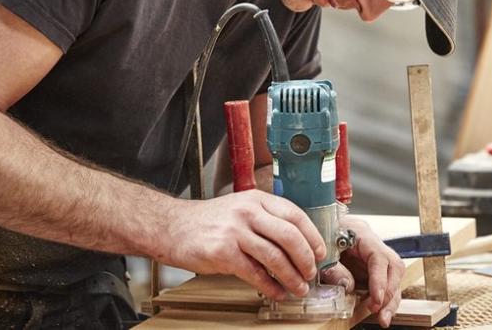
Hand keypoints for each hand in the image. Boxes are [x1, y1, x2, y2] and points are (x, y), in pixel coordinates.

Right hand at [159, 190, 326, 299]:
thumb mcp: (240, 208)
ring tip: (298, 287)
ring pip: (275, 256)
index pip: (295, 214)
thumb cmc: (207, 221)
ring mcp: (235, 231)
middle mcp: (247, 212)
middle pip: (289, 236)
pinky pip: (255, 273)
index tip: (319, 251)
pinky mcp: (223, 252)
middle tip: (311, 272)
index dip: (312, 235)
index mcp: (256, 199)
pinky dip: (270, 286)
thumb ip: (266, 220)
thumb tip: (296, 244)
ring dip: (291, 276)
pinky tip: (276, 291)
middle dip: (305, 258)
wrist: (172, 227)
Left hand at [321, 215, 404, 326]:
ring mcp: (374, 258)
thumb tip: (348, 286)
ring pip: (393, 278)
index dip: (380, 279)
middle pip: (394, 267)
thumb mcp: (321, 252)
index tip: (376, 299)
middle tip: (378, 310)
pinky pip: (384, 285)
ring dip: (390, 300)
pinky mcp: (371, 271)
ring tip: (383, 319)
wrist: (315, 234)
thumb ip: (333, 268)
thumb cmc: (317, 238)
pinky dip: (383, 300)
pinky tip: (380, 314)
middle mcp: (372, 245)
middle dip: (389, 292)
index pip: (379, 256)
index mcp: (361, 233)